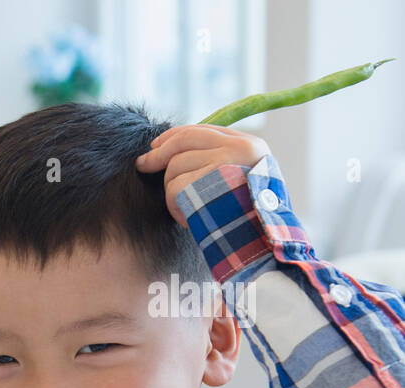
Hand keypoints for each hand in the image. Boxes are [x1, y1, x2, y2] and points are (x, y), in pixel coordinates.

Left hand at [136, 124, 269, 226]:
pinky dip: (174, 207)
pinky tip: (187, 220)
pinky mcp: (210, 181)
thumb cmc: (246, 217)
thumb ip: (218, 162)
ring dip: (171, 191)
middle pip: (184, 140)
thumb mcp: (242, 181)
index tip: (156, 145)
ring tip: (188, 209)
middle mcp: (240, 148)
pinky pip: (174, 188)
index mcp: (250, 145)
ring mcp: (225, 163)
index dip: (173, 136)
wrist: (263, 240)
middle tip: (142, 164)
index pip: (202, 129)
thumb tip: (172, 154)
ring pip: (175, 166)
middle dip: (158, 153)